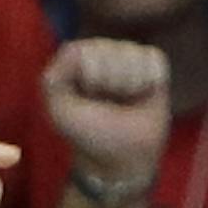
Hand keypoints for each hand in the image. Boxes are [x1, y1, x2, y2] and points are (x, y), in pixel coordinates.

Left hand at [42, 39, 169, 183]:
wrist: (122, 156)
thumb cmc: (88, 133)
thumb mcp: (59, 110)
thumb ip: (53, 79)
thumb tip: (74, 51)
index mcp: (76, 58)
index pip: (86, 52)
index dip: (91, 79)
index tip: (88, 100)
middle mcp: (101, 51)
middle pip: (111, 52)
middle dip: (111, 83)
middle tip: (109, 104)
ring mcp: (127, 56)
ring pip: (133, 57)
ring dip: (130, 85)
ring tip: (125, 101)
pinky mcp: (152, 65)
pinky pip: (154, 62)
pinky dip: (150, 82)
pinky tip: (142, 94)